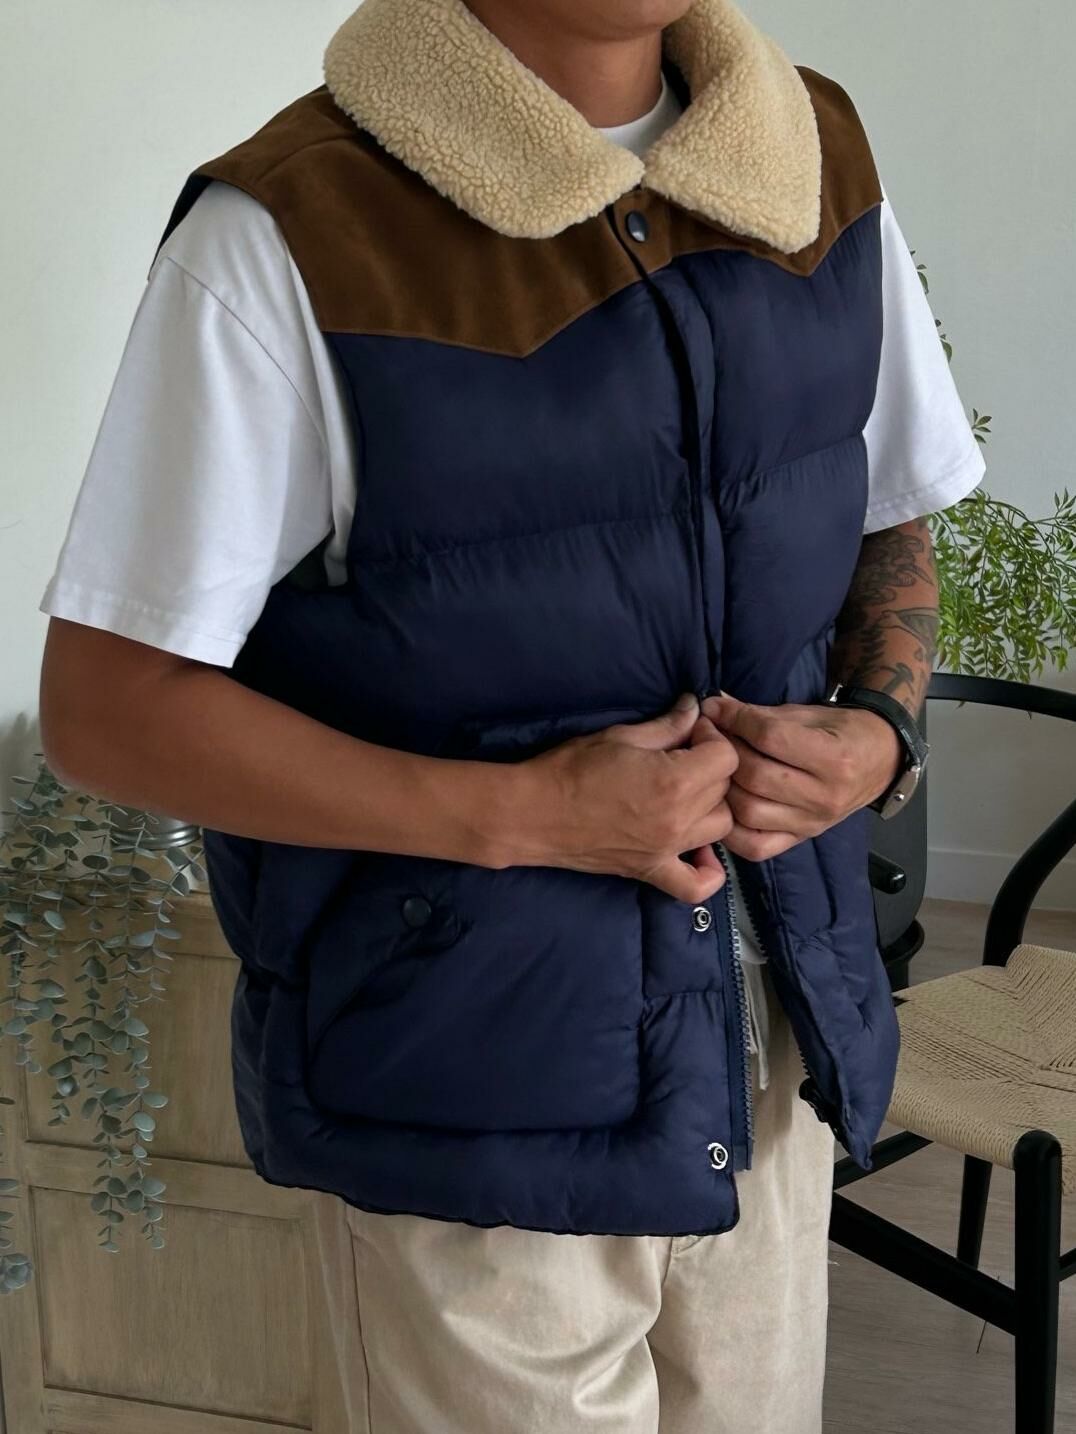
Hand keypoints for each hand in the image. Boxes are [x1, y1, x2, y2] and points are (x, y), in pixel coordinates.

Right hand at [506, 693, 738, 901]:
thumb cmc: (570, 768)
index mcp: (672, 781)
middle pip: (725, 789)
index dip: (711, 737)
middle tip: (683, 756)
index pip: (726, 756)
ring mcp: (666, 850)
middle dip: (710, 766)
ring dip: (711, 807)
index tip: (690, 732)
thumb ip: (667, 725)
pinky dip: (708, 872)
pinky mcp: (650, 871)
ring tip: (687, 793)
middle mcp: (677, 820)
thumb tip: (695, 708)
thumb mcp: (620, 736)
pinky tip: (700, 851)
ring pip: (721, 827)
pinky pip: (696, 885)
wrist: (532, 813)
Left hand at [695, 692, 901, 860]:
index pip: (771, 737)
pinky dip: (731, 828)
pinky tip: (724, 804)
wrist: (878, 761)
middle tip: (708, 736)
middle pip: (755, 776)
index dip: (736, 719)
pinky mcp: (800, 840)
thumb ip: (759, 714)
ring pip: (749, 811)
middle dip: (724, 752)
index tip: (713, 709)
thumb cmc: (841, 732)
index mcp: (835, 758)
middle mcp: (825, 797)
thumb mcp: (807, 714)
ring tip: (715, 767)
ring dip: (723, 786)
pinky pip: (755, 846)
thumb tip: (712, 707)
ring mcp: (812, 824)